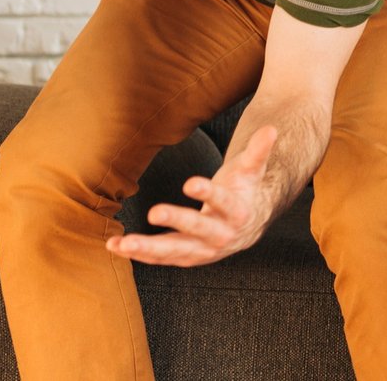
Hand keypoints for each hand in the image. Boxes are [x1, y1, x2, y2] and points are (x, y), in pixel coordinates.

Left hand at [106, 125, 278, 265]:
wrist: (249, 224)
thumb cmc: (246, 190)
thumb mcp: (253, 170)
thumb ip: (259, 151)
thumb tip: (271, 129)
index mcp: (239, 213)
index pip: (224, 203)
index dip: (208, 193)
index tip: (190, 183)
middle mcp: (221, 236)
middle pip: (198, 231)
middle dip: (177, 222)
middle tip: (154, 212)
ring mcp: (203, 250)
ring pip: (174, 251)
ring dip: (147, 249)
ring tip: (122, 243)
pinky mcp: (186, 257)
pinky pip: (162, 257)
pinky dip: (140, 254)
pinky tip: (115, 246)